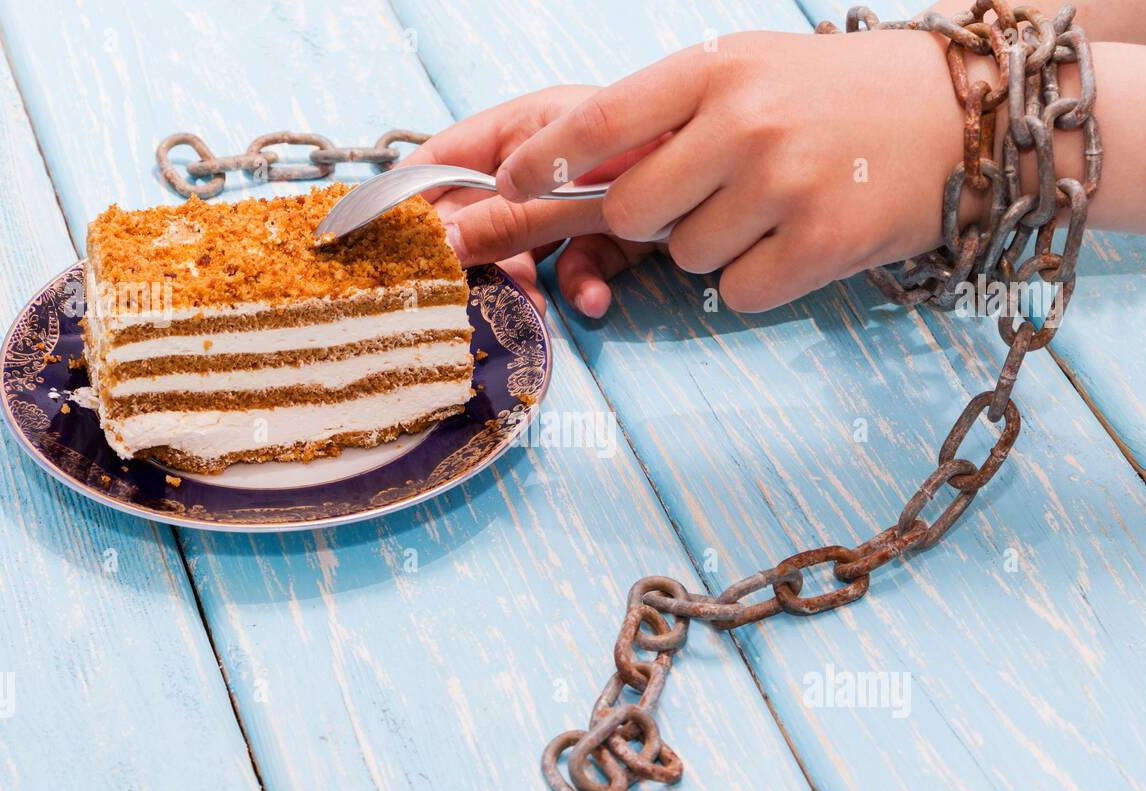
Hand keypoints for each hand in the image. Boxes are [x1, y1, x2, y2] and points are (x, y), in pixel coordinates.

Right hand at [403, 87, 658, 317]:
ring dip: (528, 283)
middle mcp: (546, 163)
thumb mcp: (575, 193)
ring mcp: (579, 199)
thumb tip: (441, 249)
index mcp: (525, 130)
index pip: (440, 160)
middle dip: (476, 259)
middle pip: (480, 215)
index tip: (388, 249)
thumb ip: (510, 220)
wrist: (757, 166)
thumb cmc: (665, 156)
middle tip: (467, 295)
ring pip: (528, 250)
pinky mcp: (615, 234)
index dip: (409, 202)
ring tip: (533, 306)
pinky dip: (582, 286)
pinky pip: (578, 264)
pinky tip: (593, 303)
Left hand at [495, 29, 972, 311]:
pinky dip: (759, 278)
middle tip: (700, 197)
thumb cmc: (833, 95)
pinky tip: (801, 238)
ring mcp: (785, 183)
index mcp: (714, 66)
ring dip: (715, 247)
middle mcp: (744, 120)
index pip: (596, 122)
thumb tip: (574, 173)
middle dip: (648, 220)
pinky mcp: (821, 244)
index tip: (507, 184)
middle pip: (629, 210)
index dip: (540, 163)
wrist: (959, 114)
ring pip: (686, 258)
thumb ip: (667, 114)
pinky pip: (738, 293)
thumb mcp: (748, 71)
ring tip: (774, 206)